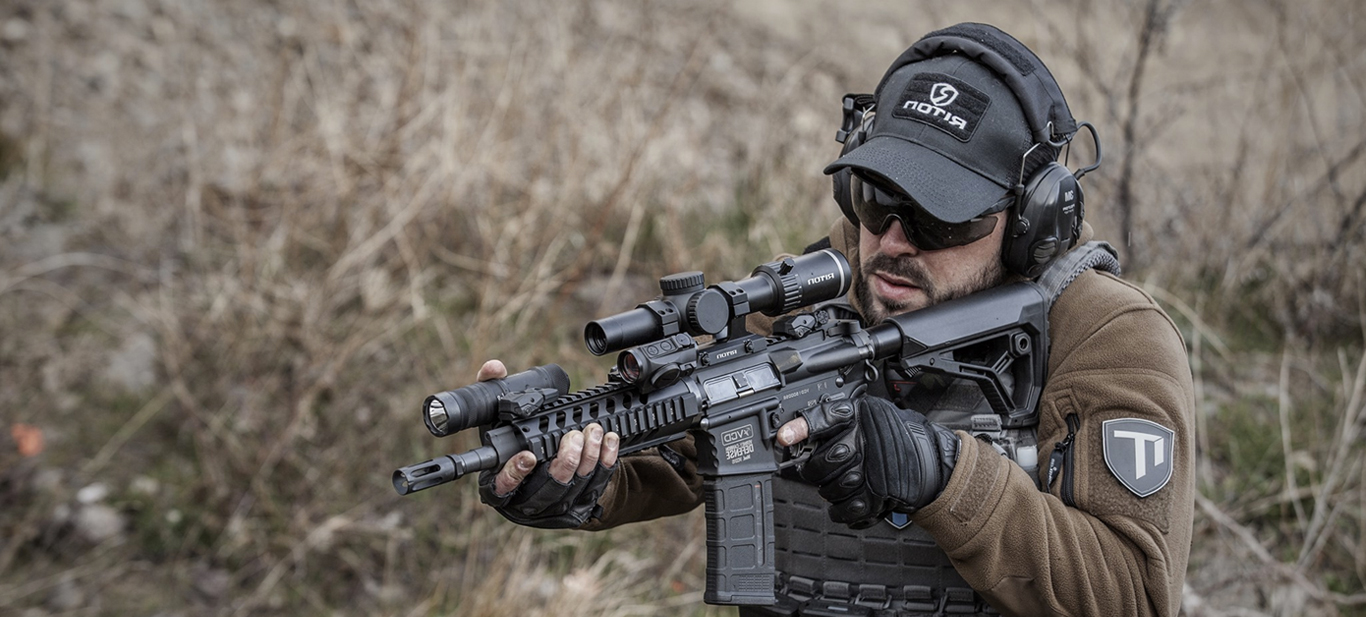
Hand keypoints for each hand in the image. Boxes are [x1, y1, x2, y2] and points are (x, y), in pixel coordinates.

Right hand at [474, 360, 620, 528]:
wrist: (547, 468)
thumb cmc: (518, 442)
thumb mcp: (500, 419)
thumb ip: (494, 392)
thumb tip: (494, 368)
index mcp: (501, 485)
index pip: (501, 489)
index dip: (513, 475)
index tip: (528, 456)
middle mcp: (527, 501)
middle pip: (548, 489)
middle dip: (565, 461)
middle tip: (573, 436)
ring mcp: (555, 507)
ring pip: (574, 488)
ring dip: (588, 459)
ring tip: (594, 432)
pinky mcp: (581, 504)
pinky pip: (596, 486)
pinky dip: (606, 462)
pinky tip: (609, 441)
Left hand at [796, 396, 959, 527]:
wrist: (928, 460)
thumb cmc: (891, 436)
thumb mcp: (864, 414)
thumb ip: (828, 420)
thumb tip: (790, 434)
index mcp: (861, 416)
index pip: (826, 418)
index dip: (803, 428)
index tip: (783, 438)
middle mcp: (867, 442)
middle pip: (824, 461)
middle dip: (814, 470)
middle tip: (815, 469)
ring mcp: (874, 471)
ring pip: (832, 488)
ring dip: (830, 490)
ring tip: (838, 483)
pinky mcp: (880, 497)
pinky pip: (848, 509)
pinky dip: (842, 510)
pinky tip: (845, 502)